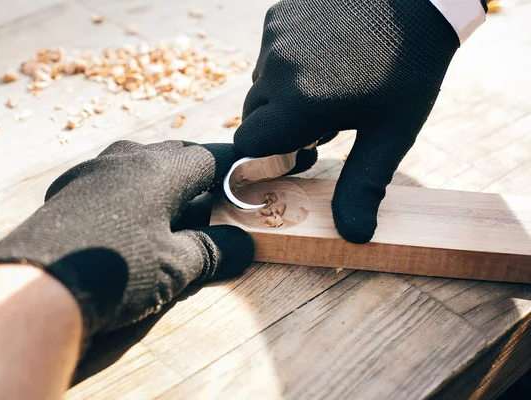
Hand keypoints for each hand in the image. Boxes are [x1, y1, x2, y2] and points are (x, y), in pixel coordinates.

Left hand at [0, 141, 253, 342]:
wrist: (35, 288)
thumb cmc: (118, 270)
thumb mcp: (177, 267)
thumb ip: (215, 251)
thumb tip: (244, 245)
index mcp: (160, 169)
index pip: (212, 157)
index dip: (238, 168)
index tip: (255, 177)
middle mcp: (126, 159)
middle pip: (177, 156)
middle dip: (202, 177)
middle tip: (218, 202)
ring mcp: (93, 171)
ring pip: (143, 166)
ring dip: (168, 185)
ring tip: (179, 214)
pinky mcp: (69, 190)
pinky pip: (114, 180)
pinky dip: (136, 194)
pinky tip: (134, 222)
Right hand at [235, 0, 461, 242]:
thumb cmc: (408, 70)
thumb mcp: (390, 133)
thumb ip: (363, 185)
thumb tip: (355, 235)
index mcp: (299, 104)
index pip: (249, 144)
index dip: (271, 153)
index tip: (305, 147)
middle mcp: (277, 68)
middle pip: (252, 116)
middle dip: (280, 125)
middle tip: (325, 118)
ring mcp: (275, 36)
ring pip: (259, 83)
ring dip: (282, 94)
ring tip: (326, 84)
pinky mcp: (278, 13)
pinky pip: (268, 52)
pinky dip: (286, 62)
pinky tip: (323, 54)